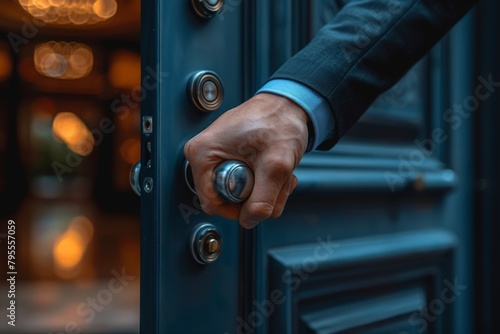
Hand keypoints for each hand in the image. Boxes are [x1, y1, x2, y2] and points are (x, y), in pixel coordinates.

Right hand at [184, 93, 309, 227]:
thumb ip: (263, 198)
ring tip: (280, 174)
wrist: (290, 104)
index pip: (212, 203)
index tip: (260, 203)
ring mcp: (217, 158)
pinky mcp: (230, 159)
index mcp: (201, 154)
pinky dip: (266, 183)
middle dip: (258, 198)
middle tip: (277, 183)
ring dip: (267, 192)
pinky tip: (276, 170)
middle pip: (227, 200)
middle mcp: (204, 156)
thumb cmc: (279, 120)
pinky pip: (245, 185)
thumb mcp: (275, 164)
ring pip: (240, 195)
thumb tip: (249, 221)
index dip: (238, 210)